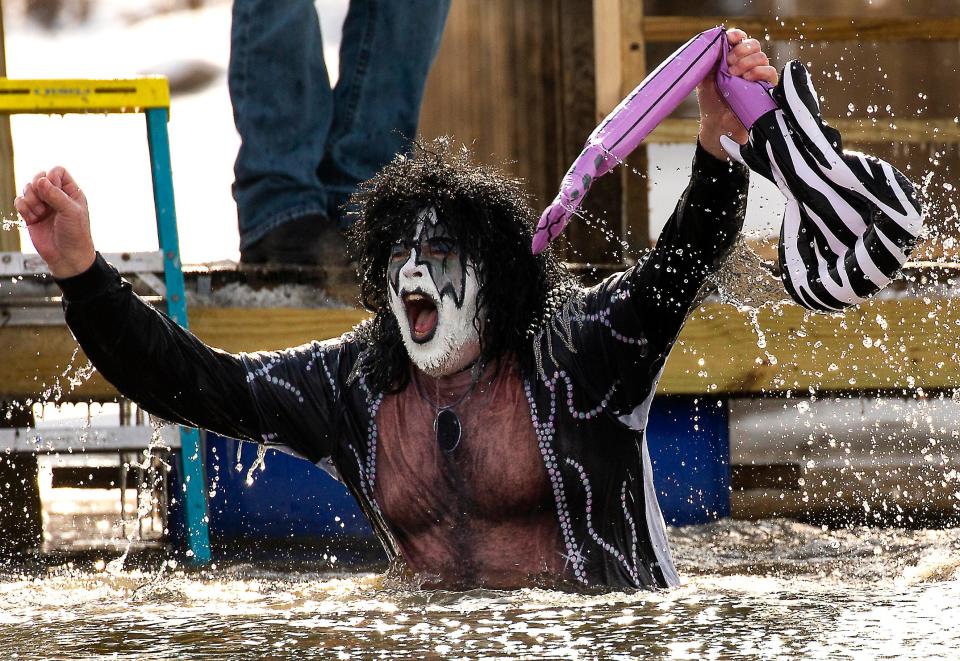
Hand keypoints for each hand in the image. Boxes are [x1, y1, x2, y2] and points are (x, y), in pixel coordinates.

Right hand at [14, 167, 95, 278]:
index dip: (52, 177)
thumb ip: (56, 195)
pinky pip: (20, 201)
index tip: (54, 192)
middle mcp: (56, 197)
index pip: (57, 171)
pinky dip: (23, 207)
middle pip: (39, 177)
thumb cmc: (76, 235)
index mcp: (71, 192)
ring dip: (31, 199)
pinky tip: (32, 217)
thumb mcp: (71, 212)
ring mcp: (43, 205)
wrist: (67, 257)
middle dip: (38, 188)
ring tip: (40, 213)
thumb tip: (41, 180)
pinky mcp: (31, 215)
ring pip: (28, 189)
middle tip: (44, 202)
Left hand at [696, 28, 778, 159]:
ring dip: (748, 61)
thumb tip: (717, 42)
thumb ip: (710, 60)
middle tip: (729, 63)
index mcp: (732, 59)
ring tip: (734, 74)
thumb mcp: (704, 79)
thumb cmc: (711, 102)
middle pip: (754, 44)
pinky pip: (770, 72)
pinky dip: (759, 71)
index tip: (730, 39)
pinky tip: (747, 78)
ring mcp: (757, 75)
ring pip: (762, 56)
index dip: (736, 35)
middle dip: (741, 50)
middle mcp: (747, 64)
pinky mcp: (766, 88)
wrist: (717, 125)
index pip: (740, 39)